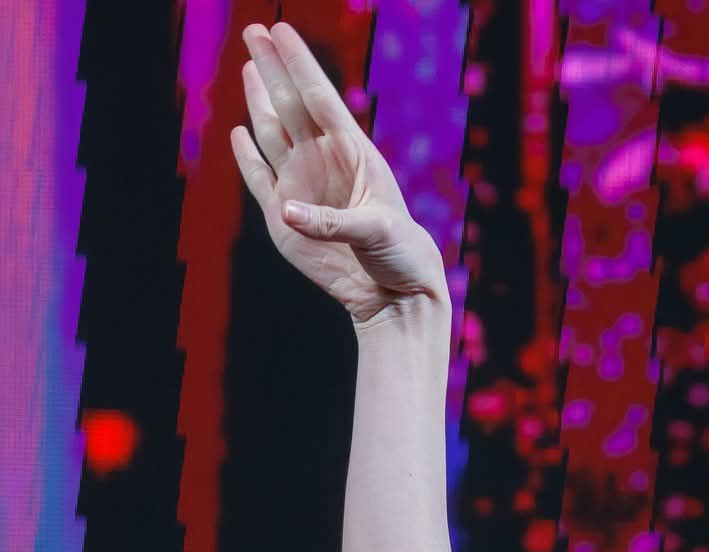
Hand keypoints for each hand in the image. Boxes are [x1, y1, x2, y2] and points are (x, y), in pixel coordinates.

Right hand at [231, 23, 446, 325]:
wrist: (393, 293)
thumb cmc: (399, 254)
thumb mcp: (376, 233)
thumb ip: (333, 222)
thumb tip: (287, 211)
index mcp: (353, 153)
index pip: (320, 99)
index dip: (299, 64)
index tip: (280, 30)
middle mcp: (324, 162)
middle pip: (290, 106)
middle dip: (272, 68)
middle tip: (254, 30)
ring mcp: (302, 187)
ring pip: (272, 134)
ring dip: (259, 102)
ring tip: (250, 67)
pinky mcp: (284, 218)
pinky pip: (259, 179)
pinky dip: (246, 157)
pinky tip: (238, 134)